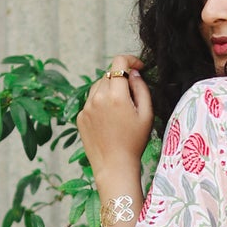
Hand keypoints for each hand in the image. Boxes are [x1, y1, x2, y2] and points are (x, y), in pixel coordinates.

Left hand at [78, 57, 152, 173]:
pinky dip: (100, 103)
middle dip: (120, 78)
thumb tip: (133, 72)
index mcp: (116, 95)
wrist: (114, 166)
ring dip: (109, 90)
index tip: (138, 67)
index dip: (130, 60)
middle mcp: (97, 98)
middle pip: (108, 74)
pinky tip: (109, 121)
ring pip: (98, 86)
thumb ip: (141, 88)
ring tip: (120, 111)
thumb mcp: (146, 114)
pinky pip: (91, 101)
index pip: (118, 62)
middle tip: (132, 96)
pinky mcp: (80, 117)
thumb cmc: (134, 142)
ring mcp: (86, 107)